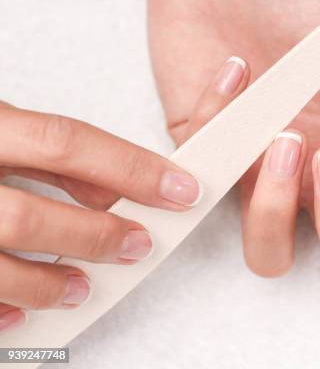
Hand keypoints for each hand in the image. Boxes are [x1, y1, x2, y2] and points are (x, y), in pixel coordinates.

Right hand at [0, 102, 201, 331]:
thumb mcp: (3, 128)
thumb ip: (56, 157)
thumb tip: (114, 190)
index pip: (67, 141)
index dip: (131, 168)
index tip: (180, 190)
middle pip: (29, 215)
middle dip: (95, 238)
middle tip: (138, 245)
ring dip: (49, 284)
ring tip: (82, 287)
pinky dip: (1, 311)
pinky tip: (22, 313)